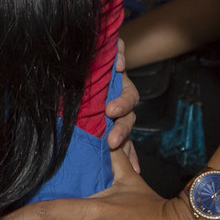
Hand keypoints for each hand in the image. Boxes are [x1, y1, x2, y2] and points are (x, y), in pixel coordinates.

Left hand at [104, 38, 140, 170]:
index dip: (122, 103)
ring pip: (126, 134)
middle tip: (112, 139)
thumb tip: (118, 50)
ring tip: (116, 158)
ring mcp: (118, 119)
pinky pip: (125, 147)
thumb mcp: (101, 54)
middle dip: (121, 130)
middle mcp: (121, 104)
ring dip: (124, 146)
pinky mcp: (113, 131)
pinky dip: (130, 157)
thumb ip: (113, 51)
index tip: (110, 110)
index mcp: (120, 87)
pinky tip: (134, 169)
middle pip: (128, 119)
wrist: (85, 72)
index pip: (128, 96)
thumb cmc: (93, 63)